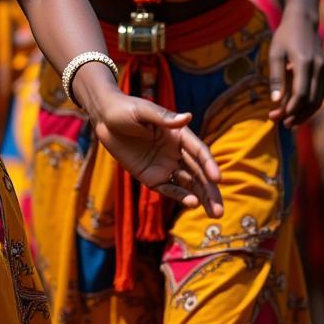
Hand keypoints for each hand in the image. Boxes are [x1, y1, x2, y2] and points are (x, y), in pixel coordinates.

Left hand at [91, 89, 222, 217]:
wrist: (103, 118)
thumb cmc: (124, 109)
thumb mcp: (142, 111)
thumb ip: (162, 117)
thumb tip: (187, 117)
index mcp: (179, 135)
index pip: (199, 152)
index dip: (209, 165)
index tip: (217, 178)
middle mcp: (176, 152)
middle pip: (199, 173)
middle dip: (211, 191)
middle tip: (220, 210)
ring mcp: (164, 165)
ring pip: (189, 184)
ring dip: (202, 198)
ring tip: (214, 213)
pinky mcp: (151, 177)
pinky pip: (168, 188)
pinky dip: (180, 196)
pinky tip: (192, 204)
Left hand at [268, 5, 323, 126]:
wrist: (303, 21)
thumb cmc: (285, 36)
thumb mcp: (275, 54)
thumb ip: (276, 77)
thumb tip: (275, 100)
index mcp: (305, 62)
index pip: (301, 92)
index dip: (292, 107)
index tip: (281, 117)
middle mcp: (319, 68)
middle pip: (311, 99)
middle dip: (297, 114)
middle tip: (281, 123)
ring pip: (319, 99)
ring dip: (305, 112)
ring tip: (289, 121)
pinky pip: (320, 93)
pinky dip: (310, 104)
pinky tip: (297, 110)